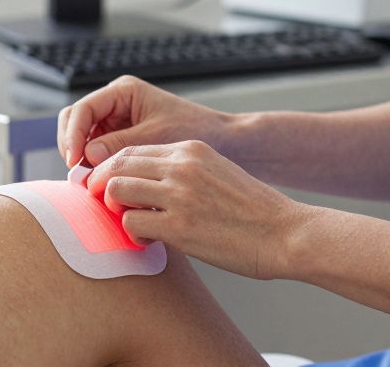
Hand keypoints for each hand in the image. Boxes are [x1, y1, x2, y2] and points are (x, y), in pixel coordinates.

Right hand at [57, 75, 234, 166]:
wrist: (224, 141)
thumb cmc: (195, 130)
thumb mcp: (156, 137)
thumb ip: (120, 145)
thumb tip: (86, 156)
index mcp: (123, 92)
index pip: (82, 109)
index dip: (73, 135)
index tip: (75, 160)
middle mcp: (115, 104)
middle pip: (75, 122)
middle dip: (71, 146)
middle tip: (77, 174)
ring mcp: (116, 123)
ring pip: (82, 139)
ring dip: (81, 159)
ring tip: (88, 183)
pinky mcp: (121, 141)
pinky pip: (97, 152)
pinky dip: (94, 166)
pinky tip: (101, 183)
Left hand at [86, 140, 301, 279]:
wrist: (286, 233)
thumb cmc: (254, 211)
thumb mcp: (217, 172)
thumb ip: (183, 172)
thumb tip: (146, 185)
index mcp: (191, 149)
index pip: (132, 149)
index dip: (113, 168)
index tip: (108, 186)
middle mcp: (181, 166)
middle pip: (118, 165)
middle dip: (103, 185)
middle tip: (106, 205)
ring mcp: (179, 194)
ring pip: (118, 190)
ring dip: (117, 209)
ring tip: (133, 222)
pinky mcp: (179, 226)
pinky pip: (131, 223)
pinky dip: (132, 234)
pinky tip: (149, 240)